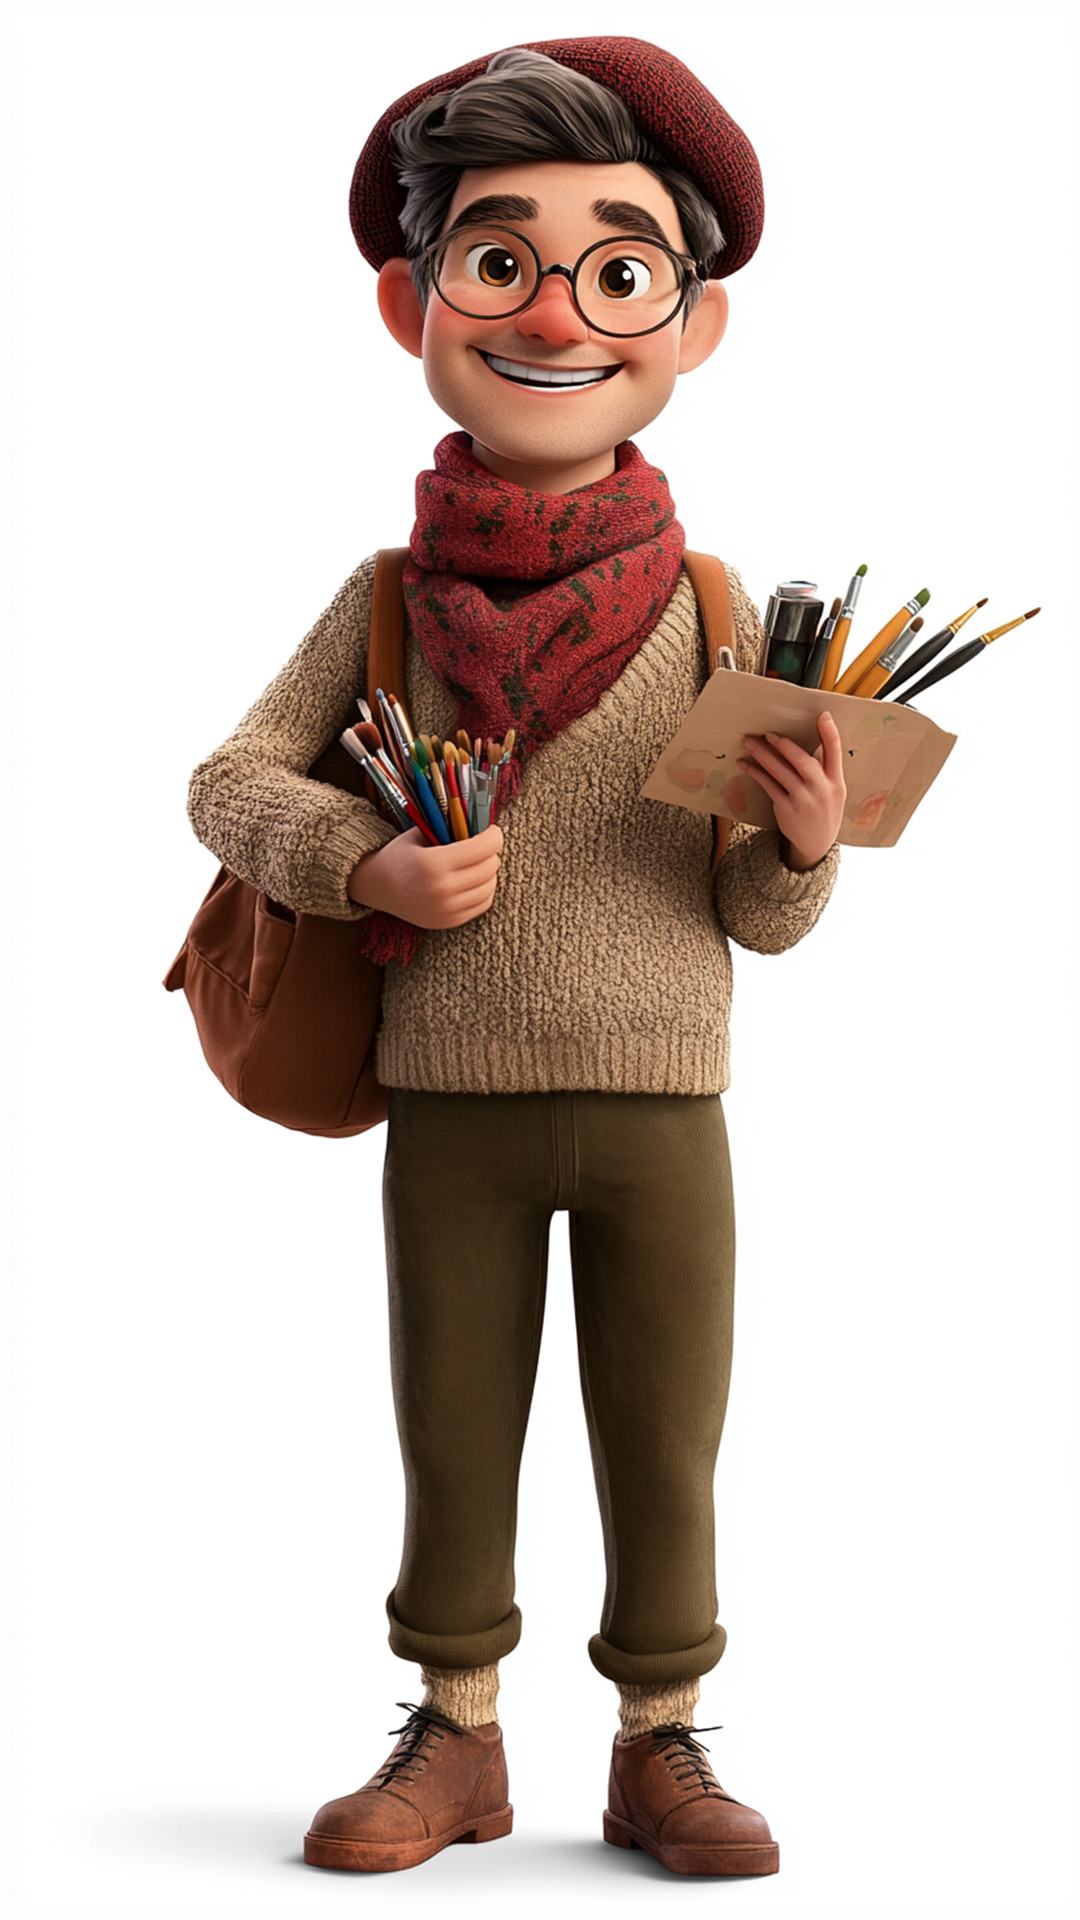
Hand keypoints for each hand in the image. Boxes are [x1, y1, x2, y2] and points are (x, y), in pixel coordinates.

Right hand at [347, 824, 503, 927]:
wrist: (377, 887)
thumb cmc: (400, 856)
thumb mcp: (419, 834)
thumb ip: (449, 828)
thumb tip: (482, 824)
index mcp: (433, 863)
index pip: (483, 848)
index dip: (494, 836)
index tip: (492, 831)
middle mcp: (441, 890)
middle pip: (489, 867)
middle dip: (491, 852)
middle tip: (484, 845)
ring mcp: (446, 909)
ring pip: (489, 887)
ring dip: (489, 872)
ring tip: (479, 862)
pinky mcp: (449, 921)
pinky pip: (482, 903)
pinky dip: (484, 889)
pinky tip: (475, 879)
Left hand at [738, 712, 845, 871]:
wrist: (816, 845)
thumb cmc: (824, 812)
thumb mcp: (835, 791)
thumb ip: (825, 769)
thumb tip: (813, 741)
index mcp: (836, 782)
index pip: (835, 753)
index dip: (829, 733)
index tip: (823, 715)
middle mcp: (821, 790)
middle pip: (803, 761)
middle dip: (785, 745)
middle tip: (769, 733)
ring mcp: (803, 801)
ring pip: (781, 772)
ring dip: (764, 755)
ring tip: (750, 742)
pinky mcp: (786, 809)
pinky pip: (769, 786)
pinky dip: (756, 773)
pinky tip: (746, 764)